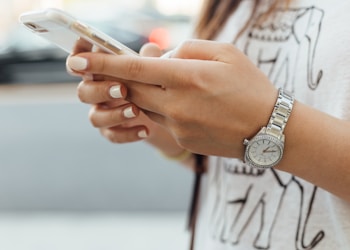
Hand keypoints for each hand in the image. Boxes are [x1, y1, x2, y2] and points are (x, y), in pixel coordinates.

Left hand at [67, 39, 277, 158]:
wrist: (270, 130)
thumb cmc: (251, 86)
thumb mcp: (226, 53)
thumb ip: (188, 49)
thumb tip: (161, 56)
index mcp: (188, 77)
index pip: (134, 68)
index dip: (103, 63)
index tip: (77, 61)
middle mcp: (177, 104)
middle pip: (132, 89)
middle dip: (120, 78)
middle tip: (116, 70)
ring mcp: (178, 126)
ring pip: (145, 105)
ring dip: (147, 92)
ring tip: (173, 85)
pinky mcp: (182, 139)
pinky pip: (162, 120)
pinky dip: (165, 107)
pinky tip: (189, 105)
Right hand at [67, 42, 171, 146]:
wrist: (162, 113)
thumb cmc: (150, 81)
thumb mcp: (152, 68)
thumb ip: (149, 58)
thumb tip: (151, 49)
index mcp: (100, 71)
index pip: (80, 62)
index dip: (77, 57)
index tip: (83, 57)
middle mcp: (96, 91)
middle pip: (84, 92)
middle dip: (101, 90)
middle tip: (122, 89)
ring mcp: (102, 112)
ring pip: (95, 117)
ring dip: (114, 114)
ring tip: (136, 111)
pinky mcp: (112, 130)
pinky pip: (112, 135)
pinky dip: (128, 133)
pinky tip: (145, 130)